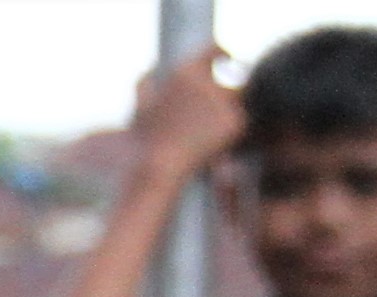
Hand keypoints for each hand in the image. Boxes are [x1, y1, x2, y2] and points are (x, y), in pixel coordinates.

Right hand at [125, 47, 246, 185]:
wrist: (157, 168)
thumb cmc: (145, 142)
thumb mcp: (139, 109)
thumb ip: (144, 84)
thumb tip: (150, 70)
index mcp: (186, 71)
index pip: (215, 48)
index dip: (222, 52)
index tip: (227, 57)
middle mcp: (207, 81)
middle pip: (232, 78)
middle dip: (225, 94)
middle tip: (215, 114)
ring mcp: (223, 100)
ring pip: (235, 103)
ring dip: (225, 115)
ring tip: (204, 137)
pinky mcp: (235, 121)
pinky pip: (237, 124)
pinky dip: (228, 134)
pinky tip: (209, 147)